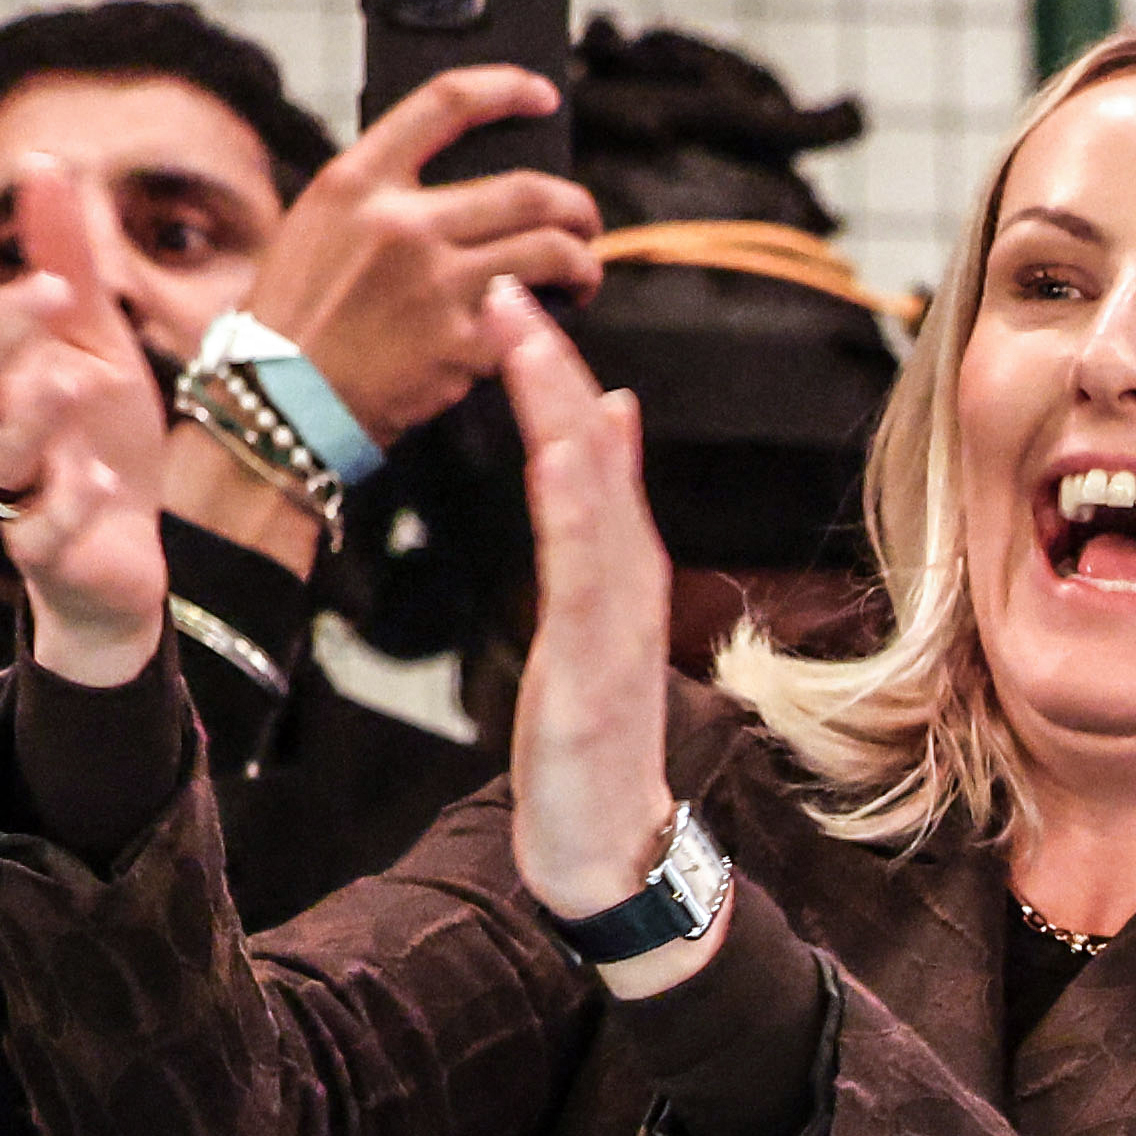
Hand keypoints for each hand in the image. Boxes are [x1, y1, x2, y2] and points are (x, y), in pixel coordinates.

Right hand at [0, 157, 178, 690]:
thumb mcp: (90, 334)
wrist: (128, 548)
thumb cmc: (93, 431)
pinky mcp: (49, 550)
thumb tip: (44, 159)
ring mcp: (15, 492)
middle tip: (49, 289)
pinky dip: (68, 506)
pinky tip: (98, 477)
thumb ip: (64, 255)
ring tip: (77, 378)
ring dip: (33, 415)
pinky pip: (43, 532)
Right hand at [198, 65, 602, 560]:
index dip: (506, 90)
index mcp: (357, 182)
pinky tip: (551, 326)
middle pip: (527, 189)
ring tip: (583, 272)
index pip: (446, 104)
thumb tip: (450, 193)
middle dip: (574, 205)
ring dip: (582, 261)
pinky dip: (553, 321)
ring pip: (550, 251)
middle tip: (583, 221)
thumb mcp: (315, 229)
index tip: (541, 96)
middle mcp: (401, 223)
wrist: (277, 402)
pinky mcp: (460, 344)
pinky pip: (533, 320)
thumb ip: (378, 201)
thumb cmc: (292, 323)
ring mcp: (435, 284)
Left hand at [488, 289, 691, 969]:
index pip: (586, 448)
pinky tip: (559, 459)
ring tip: (527, 344)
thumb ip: (597, 519)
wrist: (607, 848)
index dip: (551, 372)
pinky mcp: (598, 671)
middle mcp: (626, 579)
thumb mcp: (589, 612)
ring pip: (593, 498)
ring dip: (560, 415)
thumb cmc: (588, 739)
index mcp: (616, 564)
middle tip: (511, 288)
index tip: (509, 301)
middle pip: (592, 455)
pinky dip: (578, 511)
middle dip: (552, 368)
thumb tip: (607, 413)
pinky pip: (587, 577)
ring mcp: (617, 623)